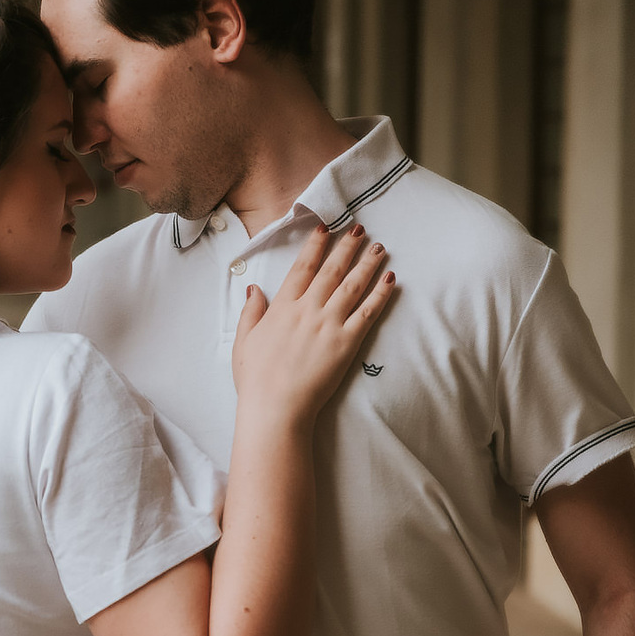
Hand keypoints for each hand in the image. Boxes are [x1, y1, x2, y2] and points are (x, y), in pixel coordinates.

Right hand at [232, 224, 393, 428]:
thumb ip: (251, 312)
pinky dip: (380, 294)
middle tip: (360, 229)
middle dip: (346, 247)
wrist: (275, 407)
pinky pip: (367, 312)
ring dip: (367, 264)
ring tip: (379, 248)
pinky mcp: (347, 343)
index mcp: (282, 307)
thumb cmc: (256, 378)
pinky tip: (391, 280)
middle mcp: (308, 309)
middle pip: (331, 270)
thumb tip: (254, 288)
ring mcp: (329, 325)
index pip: (302, 267)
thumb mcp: (243, 341)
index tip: (325, 228)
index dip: (315, 245)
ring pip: (352, 286)